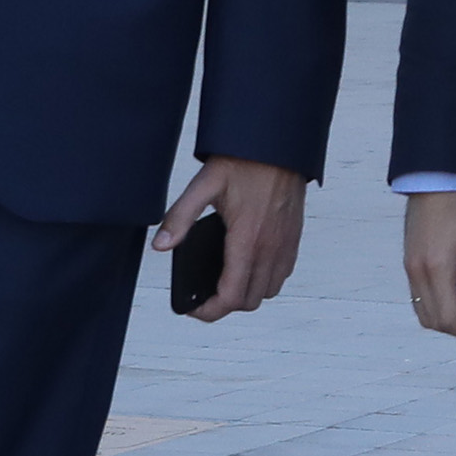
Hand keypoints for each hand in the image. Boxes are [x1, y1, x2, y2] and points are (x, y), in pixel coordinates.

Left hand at [154, 159, 305, 317]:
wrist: (279, 144)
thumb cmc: (246, 161)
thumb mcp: (204, 185)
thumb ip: (180, 217)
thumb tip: (161, 245)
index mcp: (248, 239)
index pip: (232, 296)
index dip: (210, 311)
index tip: (194, 308)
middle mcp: (271, 247)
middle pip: (250, 301)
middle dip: (225, 305)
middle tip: (204, 296)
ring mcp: (286, 244)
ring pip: (269, 291)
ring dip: (247, 294)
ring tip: (225, 282)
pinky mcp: (294, 237)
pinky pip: (282, 274)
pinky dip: (265, 280)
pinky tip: (248, 264)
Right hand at [404, 188, 455, 342]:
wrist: (438, 178)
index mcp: (438, 267)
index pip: (448, 318)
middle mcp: (418, 271)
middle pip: (435, 321)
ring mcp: (410, 268)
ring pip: (425, 312)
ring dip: (450, 320)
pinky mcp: (409, 262)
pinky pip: (420, 297)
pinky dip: (439, 306)